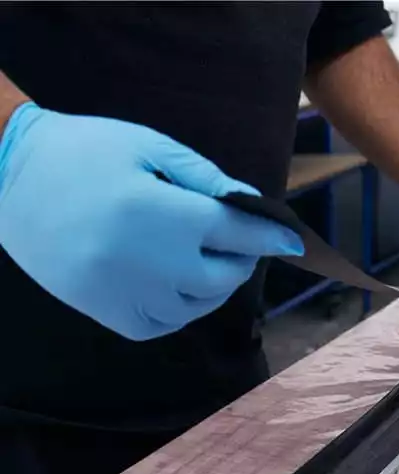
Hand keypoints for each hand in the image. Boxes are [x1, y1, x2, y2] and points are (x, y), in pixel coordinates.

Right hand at [0, 102, 303, 339]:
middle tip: (237, 244)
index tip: (293, 242)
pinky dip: (181, 308)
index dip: (271, 238)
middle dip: (240, 260)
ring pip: (197, 306)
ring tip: (205, 260)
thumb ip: (205, 179)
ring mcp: (126, 294)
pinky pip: (163, 324)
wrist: (6, 175)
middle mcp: (148, 262)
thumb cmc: (84, 151)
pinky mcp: (106, 313)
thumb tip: (251, 205)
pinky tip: (176, 283)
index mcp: (161, 214)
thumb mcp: (148, 147)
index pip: (237, 235)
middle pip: (224, 277)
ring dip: (213, 287)